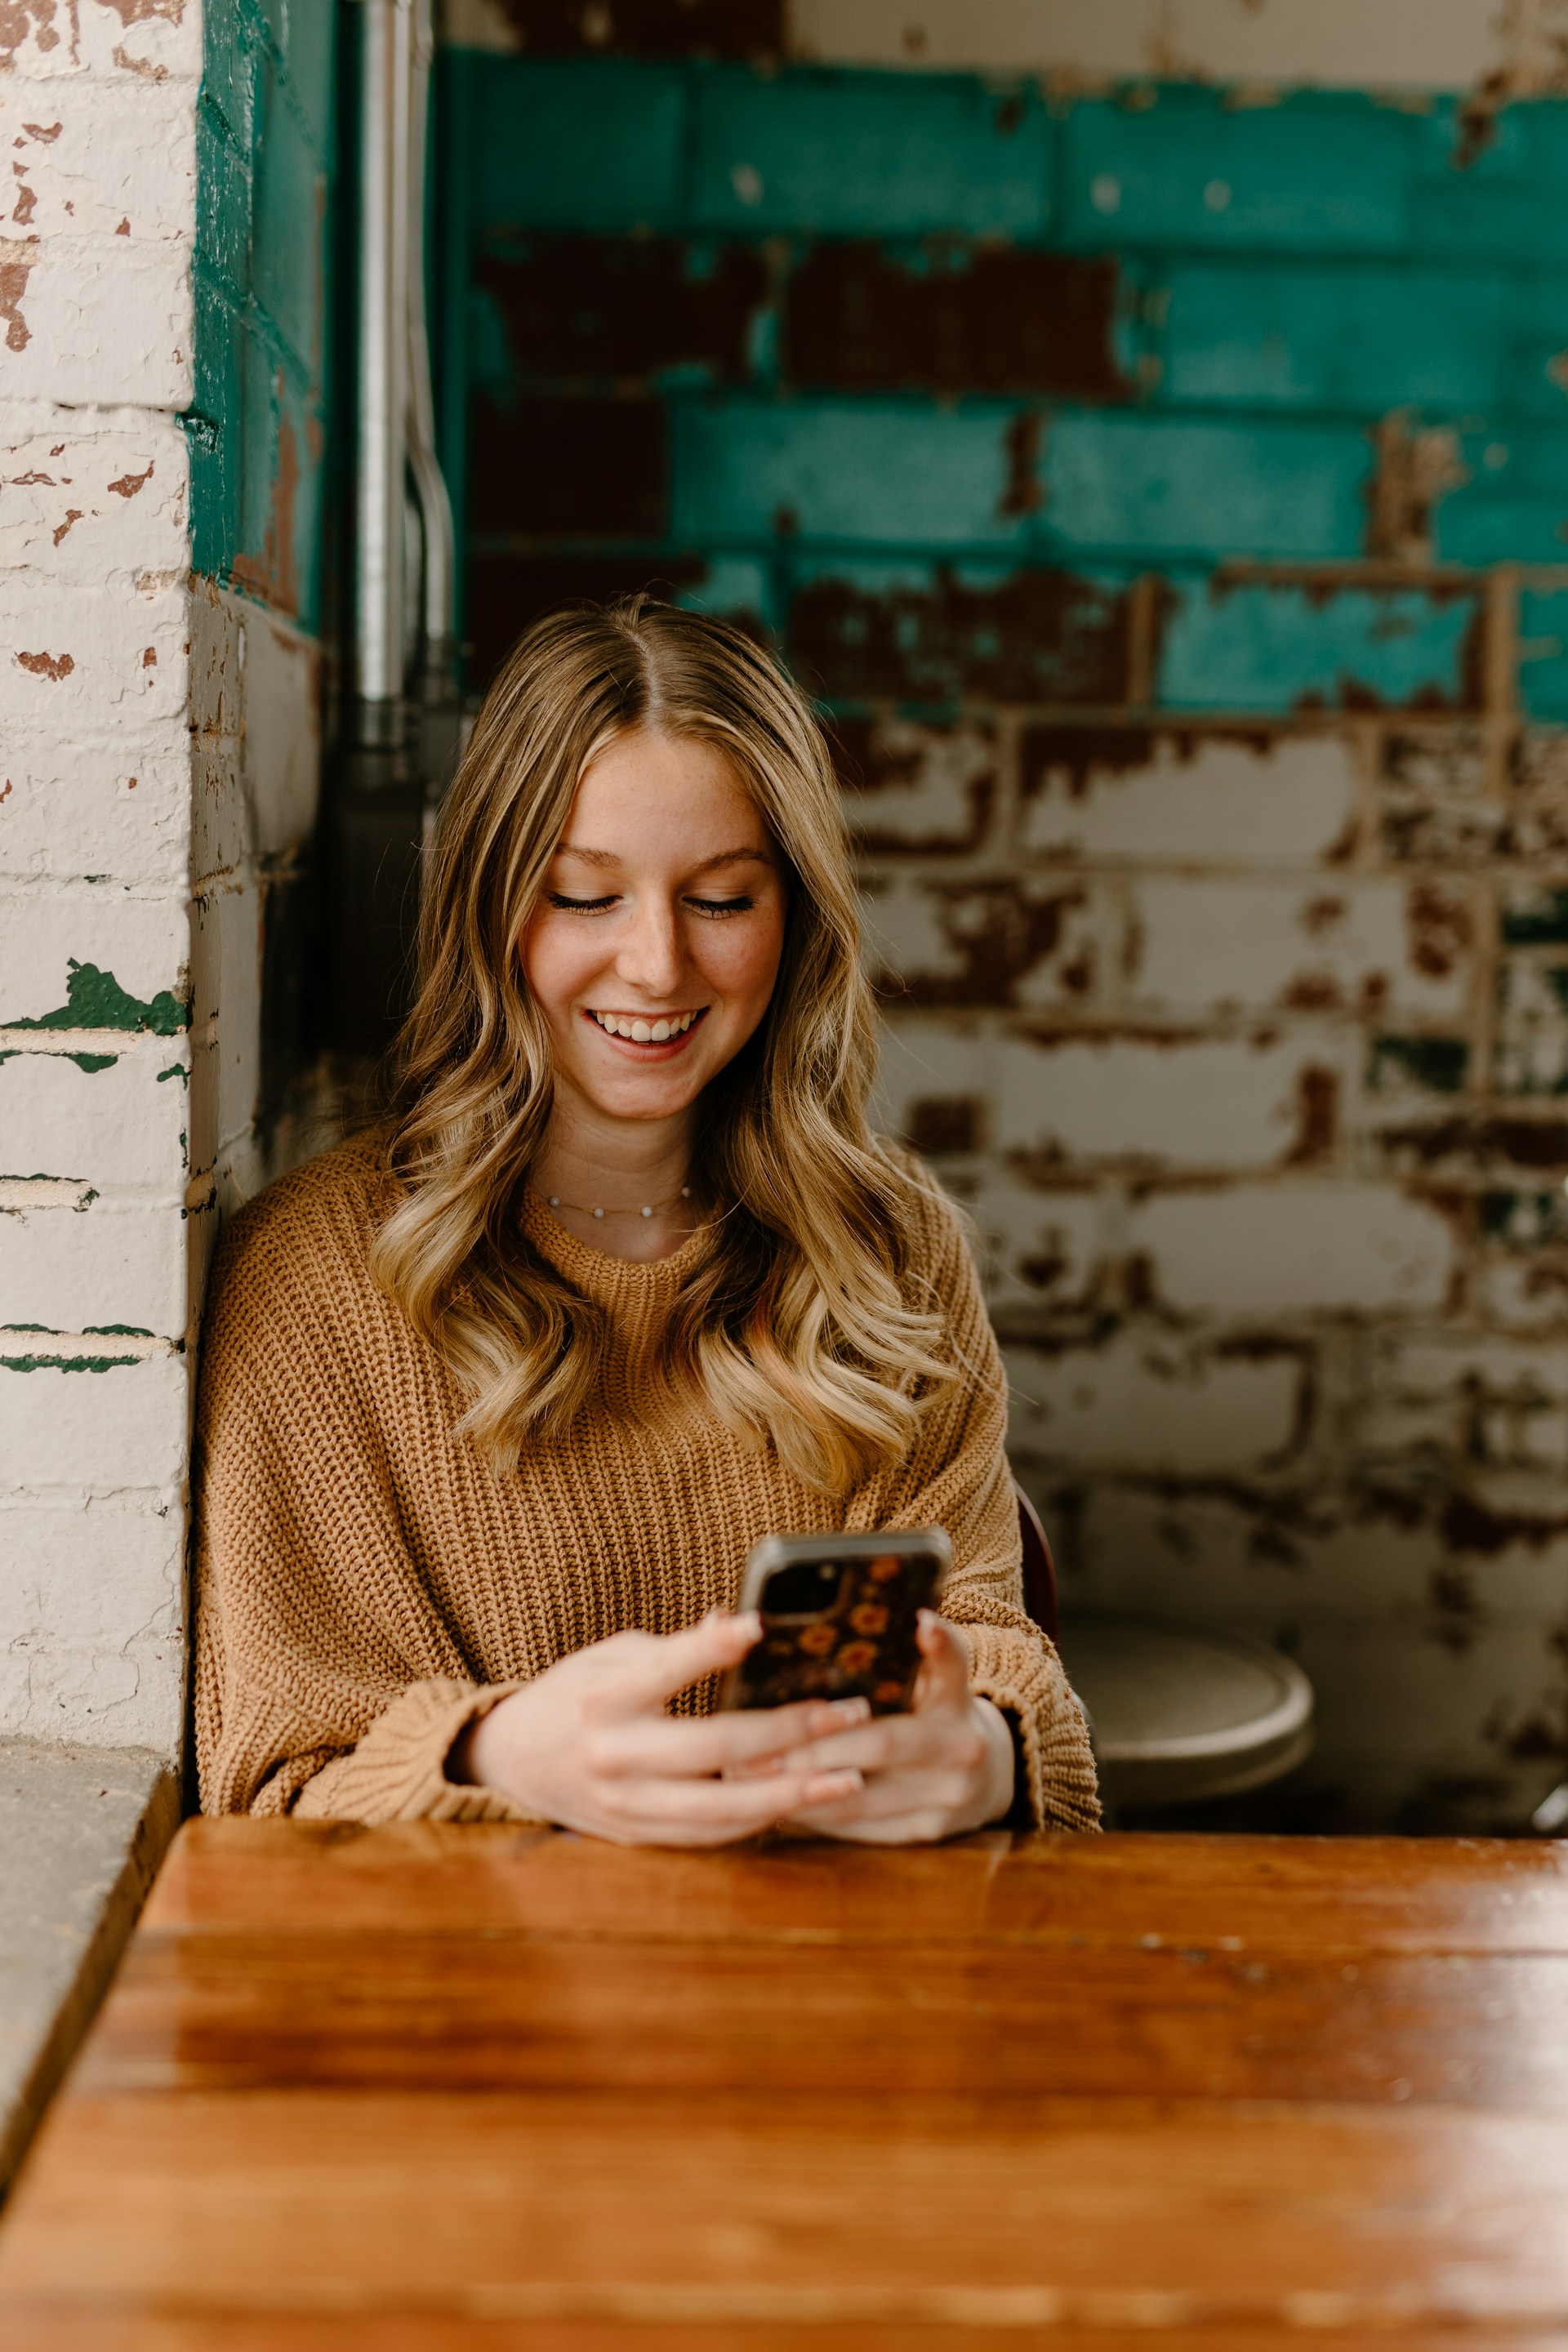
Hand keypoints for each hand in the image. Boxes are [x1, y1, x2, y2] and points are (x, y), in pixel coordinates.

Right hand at [456, 1610, 869, 1846]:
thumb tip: (735, 1623)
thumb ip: (676, 1648)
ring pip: (722, 1808)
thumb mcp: (612, 1656)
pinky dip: (759, 1821)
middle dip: (791, 1731)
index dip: (713, 1649)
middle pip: (716, 1749)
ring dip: (793, 1794)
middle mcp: (615, 1755)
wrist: (513, 1761)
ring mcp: (627, 1804)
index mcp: (606, 1697)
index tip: (760, 1628)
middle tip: (850, 1712)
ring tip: (851, 1777)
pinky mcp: (639, 1836)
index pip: (667, 1670)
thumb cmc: (574, 1694)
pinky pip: (709, 1837)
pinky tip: (802, 1803)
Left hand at [733, 1613, 1016, 1844]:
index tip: (920, 1622)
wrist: (987, 1775)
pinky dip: (817, 1816)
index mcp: (959, 1699)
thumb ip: (915, 1648)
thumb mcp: (934, 1677)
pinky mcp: (928, 1833)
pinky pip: (861, 1828)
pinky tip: (779, 1803)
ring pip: (862, 1797)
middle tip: (755, 1745)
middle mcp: (962, 1748)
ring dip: (802, 1788)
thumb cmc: (936, 1713)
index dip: (937, 1644)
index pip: (950, 1667)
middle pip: (880, 1744)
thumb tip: (907, 1615)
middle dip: (812, 1747)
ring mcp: (947, 1797)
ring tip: (751, 1775)